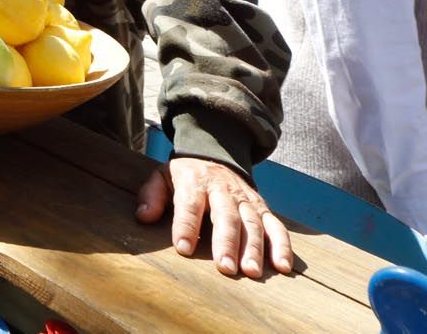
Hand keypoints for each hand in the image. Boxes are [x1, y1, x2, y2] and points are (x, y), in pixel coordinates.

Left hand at [137, 157, 294, 278]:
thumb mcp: (161, 176)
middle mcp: (223, 190)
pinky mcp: (262, 208)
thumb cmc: (184, 177)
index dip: (186, 226)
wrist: (215, 154)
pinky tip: (282, 266)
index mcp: (194, 182)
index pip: (189, 204)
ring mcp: (246, 199)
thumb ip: (151, 195)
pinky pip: (276, 226)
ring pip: (253, 224)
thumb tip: (144, 217)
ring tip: (251, 272)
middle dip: (226, 243)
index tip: (183, 248)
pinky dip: (281, 245)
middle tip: (226, 268)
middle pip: (226, 217)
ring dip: (254, 249)